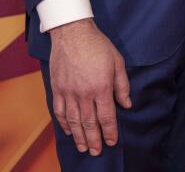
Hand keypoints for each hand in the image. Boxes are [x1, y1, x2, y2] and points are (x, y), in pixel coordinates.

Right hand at [48, 18, 130, 155]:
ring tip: (83, 147)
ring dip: (78, 136)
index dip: (110, 131)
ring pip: (73, 120)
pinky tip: (68, 131)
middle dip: (94, 139)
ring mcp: (68, 92)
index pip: (107, 116)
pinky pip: (59, 111)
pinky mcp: (57, 88)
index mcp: (101, 87)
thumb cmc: (98, 45)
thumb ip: (122, 85)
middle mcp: (84, 93)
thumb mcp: (117, 62)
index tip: (112, 142)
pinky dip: (64, 123)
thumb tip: (126, 104)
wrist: (72, 32)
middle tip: (97, 152)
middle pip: (89, 123)